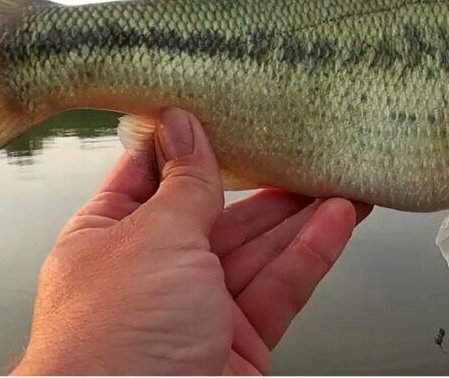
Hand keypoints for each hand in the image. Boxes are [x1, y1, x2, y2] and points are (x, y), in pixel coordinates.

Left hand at [10, 108, 371, 374]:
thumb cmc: (113, 343)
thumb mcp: (152, 238)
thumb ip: (183, 182)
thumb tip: (183, 123)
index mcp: (107, 240)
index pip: (150, 175)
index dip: (186, 141)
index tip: (222, 104)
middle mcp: (151, 274)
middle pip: (215, 212)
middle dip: (259, 179)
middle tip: (299, 142)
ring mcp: (197, 312)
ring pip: (256, 250)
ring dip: (299, 213)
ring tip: (339, 173)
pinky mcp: (239, 344)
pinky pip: (279, 287)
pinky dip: (311, 252)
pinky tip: (341, 218)